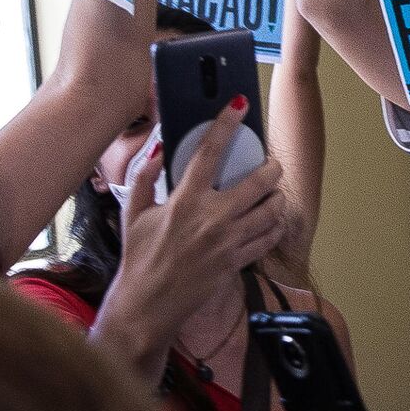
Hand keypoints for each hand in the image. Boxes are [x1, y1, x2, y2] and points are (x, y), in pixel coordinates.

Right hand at [93, 98, 287, 372]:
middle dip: (272, 167)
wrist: (146, 307)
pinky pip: (267, 239)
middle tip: (271, 164)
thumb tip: (160, 147)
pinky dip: (274, 225)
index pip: (210, 152)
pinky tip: (270, 220)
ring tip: (273, 191)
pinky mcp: (235, 263)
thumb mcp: (132, 212)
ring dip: (277, 197)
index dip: (226, 123)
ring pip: (271, 210)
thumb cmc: (137, 258)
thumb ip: (145, 176)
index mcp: (184, 201)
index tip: (239, 104)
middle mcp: (211, 219)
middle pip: (259, 182)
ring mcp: (228, 243)